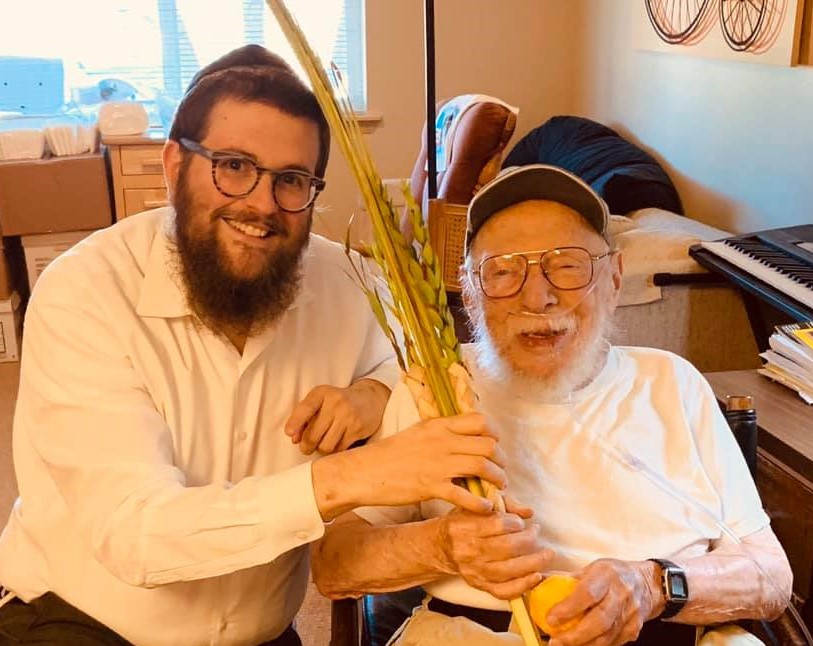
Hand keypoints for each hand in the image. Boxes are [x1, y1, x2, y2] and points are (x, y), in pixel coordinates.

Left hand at [285, 379, 389, 454]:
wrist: (369, 398)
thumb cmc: (338, 403)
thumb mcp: (321, 402)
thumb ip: (305, 417)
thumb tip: (294, 439)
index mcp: (322, 393)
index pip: (306, 408)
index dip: (295, 422)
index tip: (288, 433)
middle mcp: (336, 402)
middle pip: (313, 435)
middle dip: (306, 446)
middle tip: (306, 448)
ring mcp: (348, 415)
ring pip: (326, 446)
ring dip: (321, 450)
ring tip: (322, 445)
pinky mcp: (358, 428)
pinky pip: (340, 449)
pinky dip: (334, 451)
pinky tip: (335, 444)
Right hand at [312, 412, 507, 518]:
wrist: (364, 472)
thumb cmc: (390, 454)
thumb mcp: (418, 433)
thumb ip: (442, 433)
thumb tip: (465, 438)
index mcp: (438, 425)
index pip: (480, 421)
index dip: (495, 435)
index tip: (495, 447)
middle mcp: (441, 441)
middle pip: (488, 445)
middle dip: (500, 461)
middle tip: (499, 472)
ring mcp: (437, 464)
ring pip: (482, 466)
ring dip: (496, 480)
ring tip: (496, 489)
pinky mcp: (430, 487)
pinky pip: (465, 495)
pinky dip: (481, 503)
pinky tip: (484, 508)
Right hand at [441, 497, 553, 598]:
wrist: (442, 546)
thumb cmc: (464, 521)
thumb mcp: (477, 505)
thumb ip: (504, 504)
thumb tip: (529, 513)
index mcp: (464, 527)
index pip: (497, 524)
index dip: (515, 522)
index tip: (520, 521)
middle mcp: (467, 550)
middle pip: (506, 547)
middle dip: (528, 539)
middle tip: (536, 532)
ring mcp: (474, 571)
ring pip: (508, 570)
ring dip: (533, 562)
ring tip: (547, 554)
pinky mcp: (479, 585)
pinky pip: (503, 591)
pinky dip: (523, 586)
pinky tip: (536, 576)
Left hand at [545, 559, 660, 645]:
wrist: (648, 584)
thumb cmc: (613, 574)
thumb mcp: (592, 568)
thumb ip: (568, 578)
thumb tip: (537, 582)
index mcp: (607, 575)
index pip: (588, 593)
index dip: (569, 608)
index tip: (551, 618)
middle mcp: (621, 594)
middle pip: (599, 620)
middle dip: (575, 635)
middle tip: (554, 641)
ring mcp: (630, 614)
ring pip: (607, 636)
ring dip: (583, 645)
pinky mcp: (634, 629)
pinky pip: (613, 643)